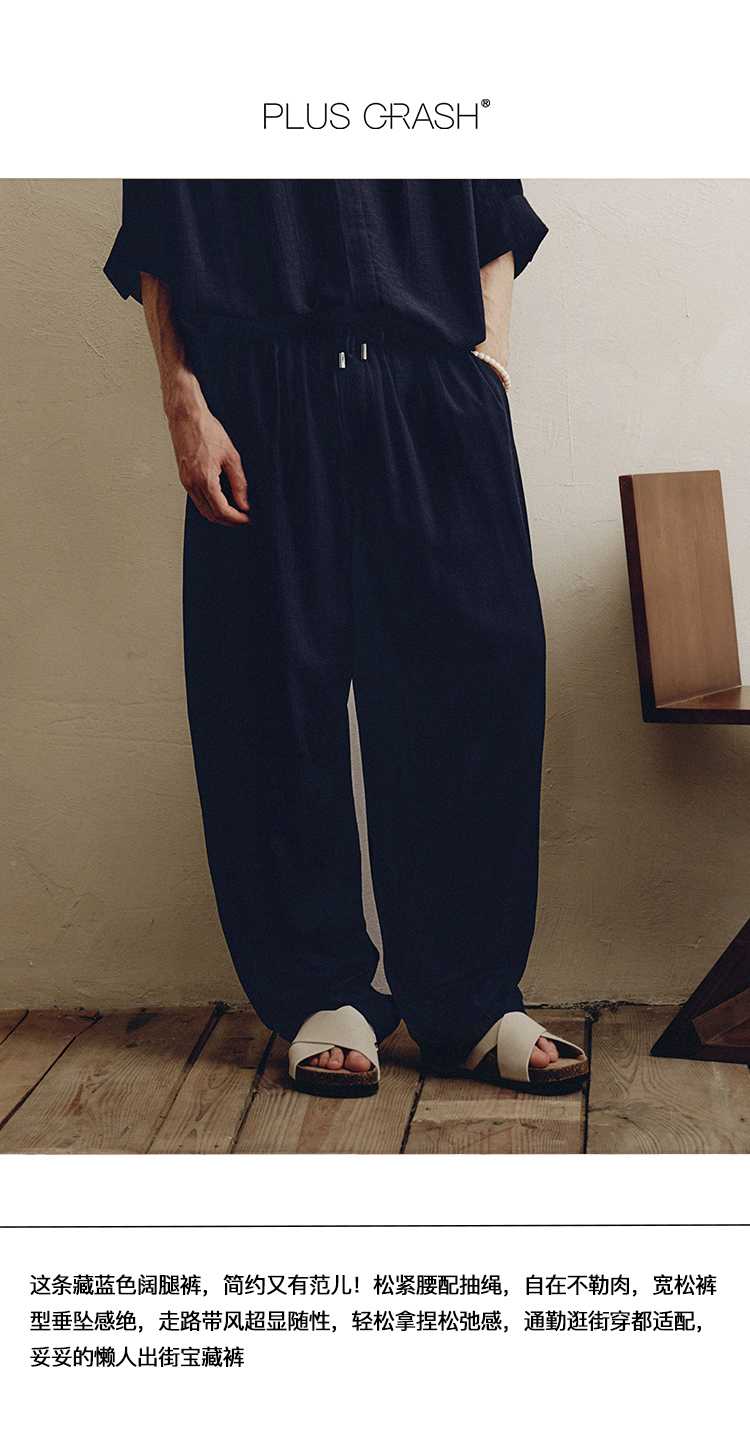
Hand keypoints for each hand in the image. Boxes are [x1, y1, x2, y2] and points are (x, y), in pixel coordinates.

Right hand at [166, 395, 249, 526]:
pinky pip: (197, 500)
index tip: (247, 519)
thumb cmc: (207, 430)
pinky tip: (221, 501)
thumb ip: (239, 483)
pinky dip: (209, 506)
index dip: (236, 519)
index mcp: (205, 479)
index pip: (222, 510)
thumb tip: (244, 503)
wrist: (186, 416)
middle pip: (211, 515)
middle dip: (228, 521)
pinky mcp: (184, 478)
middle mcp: (192, 484)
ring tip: (234, 513)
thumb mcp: (231, 456)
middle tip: (243, 520)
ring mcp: (186, 482)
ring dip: (219, 515)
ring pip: (203, 510)